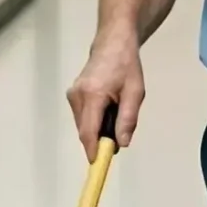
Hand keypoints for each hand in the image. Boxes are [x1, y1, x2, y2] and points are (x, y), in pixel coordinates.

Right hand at [67, 33, 144, 158]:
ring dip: (97, 129)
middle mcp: (77, 96)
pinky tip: (106, 109)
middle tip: (117, 137)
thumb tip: (122, 144)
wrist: (112, 43)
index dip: (92, 150)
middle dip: (99, 139)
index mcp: (93, 94)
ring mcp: (72, 95)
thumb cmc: (126, 65)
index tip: (97, 163)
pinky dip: (93, 120)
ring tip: (114, 115)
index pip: (88, 130)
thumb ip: (128, 119)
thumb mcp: (135, 92)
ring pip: (82, 125)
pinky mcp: (72, 96)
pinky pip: (82, 117)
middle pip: (85, 130)